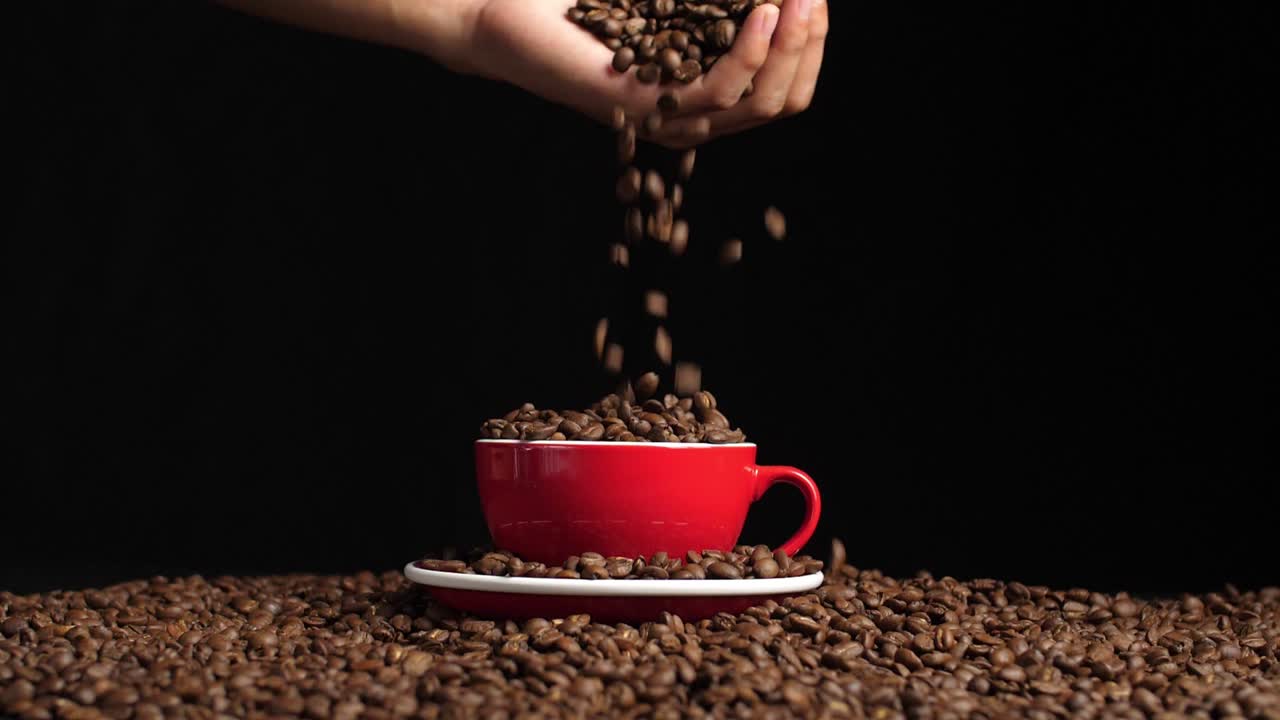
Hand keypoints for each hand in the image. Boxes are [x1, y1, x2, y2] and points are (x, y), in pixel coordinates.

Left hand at [467, 0, 828, 146]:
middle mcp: (692, 114)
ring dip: (790, 49)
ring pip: (759, 103)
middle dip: (810, 45)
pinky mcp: (643, 110)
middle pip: (784, 100)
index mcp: (703, 92)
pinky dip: (749, 55)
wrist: (507, 14)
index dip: (811, 42)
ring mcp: (668, 118)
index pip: (785, 87)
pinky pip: (717, 94)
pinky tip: (761, 11)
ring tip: (796, 0)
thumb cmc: (582, 1)